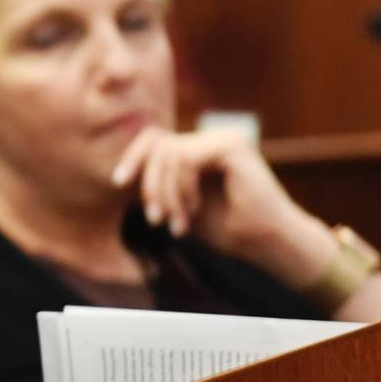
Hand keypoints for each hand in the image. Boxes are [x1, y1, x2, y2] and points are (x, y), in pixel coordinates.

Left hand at [110, 126, 335, 283]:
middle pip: (157, 145)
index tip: (118, 183)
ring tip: (177, 222)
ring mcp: (224, 138)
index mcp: (201, 149)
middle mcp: (213, 138)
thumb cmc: (224, 229)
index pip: (154, 138)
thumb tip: (121, 174)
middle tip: (155, 220)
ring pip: (168, 154)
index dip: (132, 157)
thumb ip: (155, 184)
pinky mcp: (233, 146)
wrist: (262, 243)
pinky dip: (181, 189)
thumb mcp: (176, 204)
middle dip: (149, 186)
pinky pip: (185, 159)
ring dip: (165, 194)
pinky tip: (193, 210)